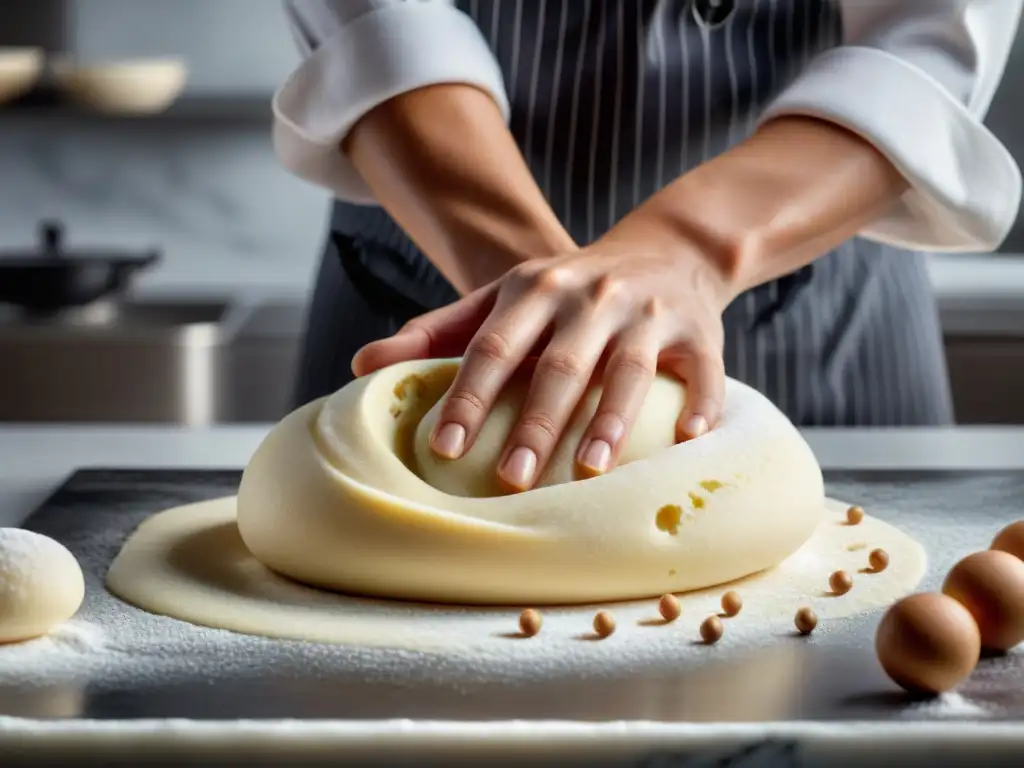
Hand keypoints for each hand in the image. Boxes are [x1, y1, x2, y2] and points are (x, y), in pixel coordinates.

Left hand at [352, 228, 736, 492]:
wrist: (662, 251)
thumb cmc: (565, 293)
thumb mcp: (501, 300)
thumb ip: (436, 332)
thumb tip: (360, 366)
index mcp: (534, 288)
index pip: (494, 346)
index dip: (468, 396)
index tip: (442, 447)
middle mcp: (591, 296)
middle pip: (560, 364)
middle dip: (534, 422)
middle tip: (510, 479)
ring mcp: (648, 311)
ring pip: (630, 370)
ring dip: (610, 421)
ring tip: (588, 471)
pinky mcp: (700, 330)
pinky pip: (704, 371)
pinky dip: (701, 403)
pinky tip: (689, 440)